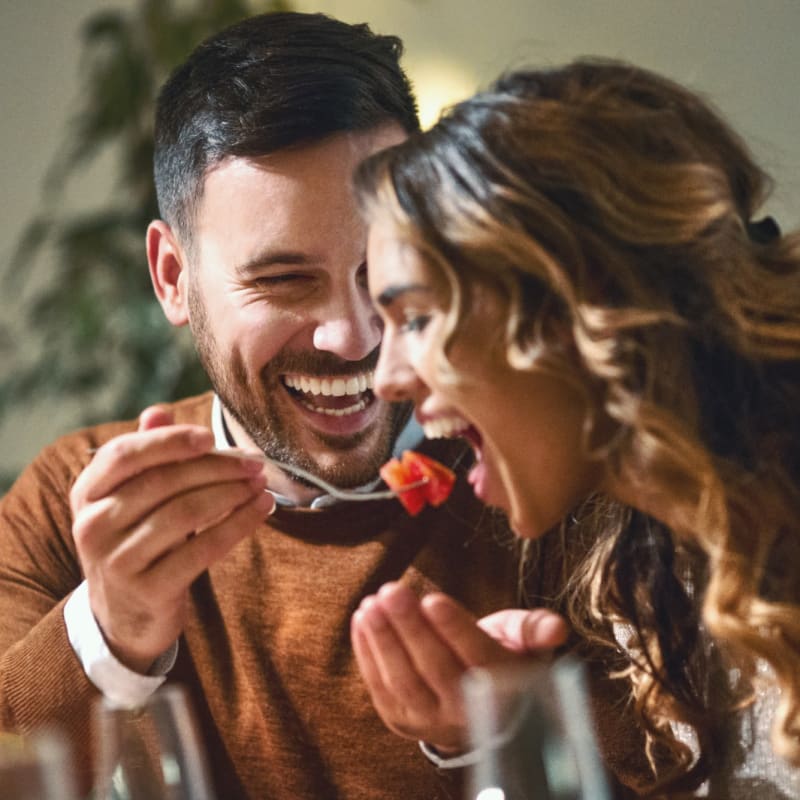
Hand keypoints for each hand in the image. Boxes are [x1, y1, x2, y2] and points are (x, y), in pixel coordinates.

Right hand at [70, 405, 274, 672]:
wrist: (123, 617)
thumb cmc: (136, 541)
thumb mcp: (130, 499)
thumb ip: (145, 456)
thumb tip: (159, 411)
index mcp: (86, 493)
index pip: (125, 454)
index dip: (169, 441)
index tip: (210, 436)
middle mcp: (92, 525)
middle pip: (163, 481)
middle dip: (217, 468)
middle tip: (255, 464)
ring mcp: (117, 561)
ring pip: (185, 513)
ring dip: (233, 494)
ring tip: (262, 485)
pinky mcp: (148, 589)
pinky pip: (203, 549)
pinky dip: (238, 525)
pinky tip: (261, 511)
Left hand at [351, 582, 567, 753]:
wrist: (480, 709)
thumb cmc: (501, 659)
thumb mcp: (522, 642)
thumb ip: (533, 629)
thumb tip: (557, 628)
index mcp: (501, 686)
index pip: (476, 658)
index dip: (454, 629)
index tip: (432, 598)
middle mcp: (466, 711)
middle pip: (435, 667)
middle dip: (411, 627)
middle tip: (393, 590)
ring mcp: (430, 720)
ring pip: (403, 680)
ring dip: (384, 640)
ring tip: (372, 603)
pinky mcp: (401, 720)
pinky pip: (381, 688)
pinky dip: (368, 653)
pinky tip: (362, 619)